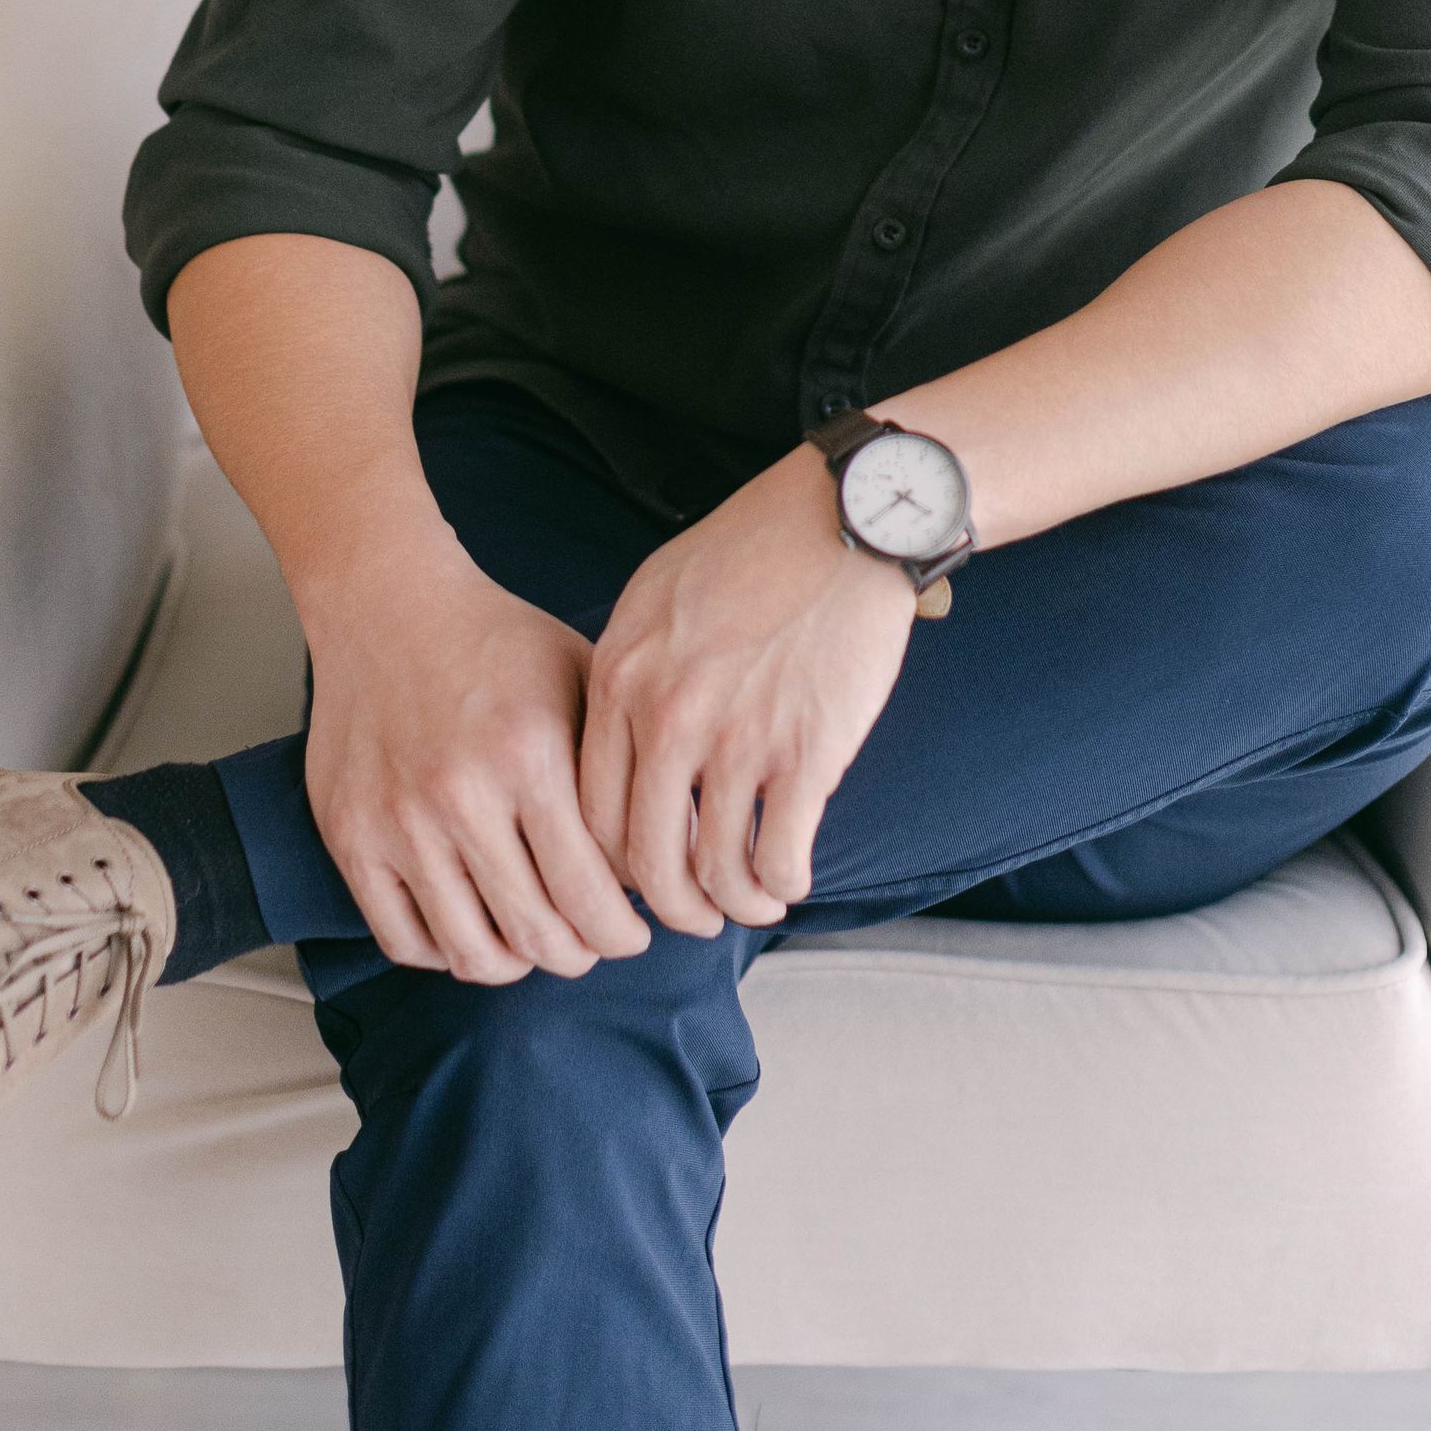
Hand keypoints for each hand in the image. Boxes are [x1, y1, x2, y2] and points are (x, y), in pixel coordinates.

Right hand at [300, 512, 649, 985]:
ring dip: (517, 963)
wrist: (388, 603)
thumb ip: (627, 766)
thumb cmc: (496, 640)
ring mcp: (398, 822)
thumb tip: (680, 850)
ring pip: (471, 954)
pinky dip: (447, 951)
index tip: (636, 929)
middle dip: (581, 954)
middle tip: (594, 942)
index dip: (623, 933)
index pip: (591, 897)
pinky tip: (475, 925)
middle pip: (538, 937)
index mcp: (529, 755)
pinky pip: (404, 940)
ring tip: (538, 938)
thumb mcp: (583, 681)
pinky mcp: (350, 837)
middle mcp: (461, 795)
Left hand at [580, 446, 914, 933]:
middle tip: (691, 914)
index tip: (638, 875)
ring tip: (751, 903)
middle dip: (666, 906)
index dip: (611, 864)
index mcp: (621, 679)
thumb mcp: (654, 596)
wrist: (842, 516)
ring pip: (712, 873)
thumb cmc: (753, 547)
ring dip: (731, 906)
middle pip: (641, 859)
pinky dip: (782, 887)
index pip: (588, 811)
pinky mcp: (806, 752)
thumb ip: (628, 673)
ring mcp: (736, 739)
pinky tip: (789, 880)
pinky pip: (778, 858)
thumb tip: (620, 748)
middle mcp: (665, 717)